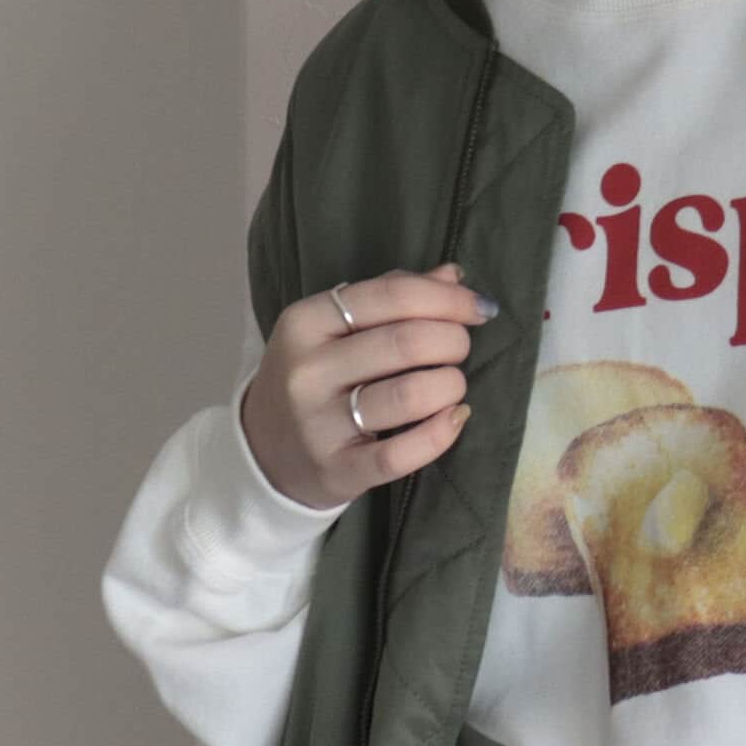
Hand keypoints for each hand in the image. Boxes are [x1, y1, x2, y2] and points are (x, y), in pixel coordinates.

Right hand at [240, 262, 497, 510]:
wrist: (265, 452)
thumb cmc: (314, 379)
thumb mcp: (333, 330)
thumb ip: (391, 297)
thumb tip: (455, 275)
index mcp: (305, 321)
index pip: (392, 294)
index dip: (449, 299)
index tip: (479, 309)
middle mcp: (307, 370)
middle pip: (406, 342)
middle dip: (453, 341)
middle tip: (460, 350)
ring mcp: (319, 424)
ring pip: (410, 395)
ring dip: (451, 385)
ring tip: (452, 385)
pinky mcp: (338, 470)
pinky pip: (403, 453)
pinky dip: (442, 433)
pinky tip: (455, 419)